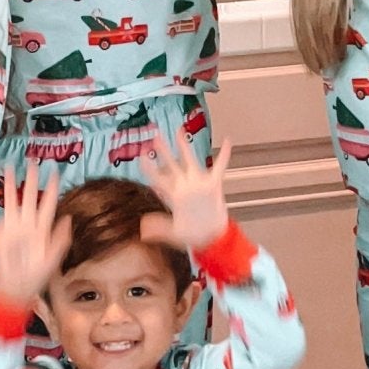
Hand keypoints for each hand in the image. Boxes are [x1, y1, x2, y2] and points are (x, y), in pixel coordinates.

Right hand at [0, 165, 71, 305]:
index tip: (55, 172)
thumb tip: (66, 219)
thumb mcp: (54, 259)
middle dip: (31, 180)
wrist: (19, 289)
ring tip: (9, 169)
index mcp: (41, 228)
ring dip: (11, 187)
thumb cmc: (38, 275)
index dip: (52, 189)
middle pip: (30, 197)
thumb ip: (60, 240)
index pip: (48, 204)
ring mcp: (13, 228)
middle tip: (33, 161)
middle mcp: (27, 224)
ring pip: (12, 202)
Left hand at [141, 134, 232, 253]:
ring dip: (184, 146)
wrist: (212, 237)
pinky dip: (225, 155)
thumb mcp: (173, 233)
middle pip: (171, 164)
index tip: (141, 156)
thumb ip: (158, 228)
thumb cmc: (192, 235)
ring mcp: (199, 184)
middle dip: (163, 150)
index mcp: (173, 196)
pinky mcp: (214, 185)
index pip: (157, 179)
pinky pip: (220, 167)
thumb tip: (142, 228)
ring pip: (190, 160)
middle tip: (155, 136)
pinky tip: (227, 142)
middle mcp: (185, 186)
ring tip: (179, 130)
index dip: (149, 168)